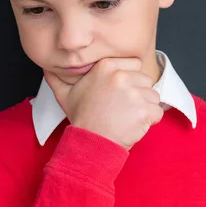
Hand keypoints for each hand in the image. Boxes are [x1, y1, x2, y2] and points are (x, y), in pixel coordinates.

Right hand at [43, 57, 163, 149]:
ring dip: (145, 107)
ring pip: (153, 96)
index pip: (135, 63)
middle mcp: (121, 77)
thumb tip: (47, 66)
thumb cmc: (80, 118)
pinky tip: (134, 125)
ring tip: (127, 117)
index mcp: (106, 67)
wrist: (89, 142)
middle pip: (146, 80)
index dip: (131, 78)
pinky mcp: (143, 111)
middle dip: (139, 93)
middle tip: (123, 107)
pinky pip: (158, 112)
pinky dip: (150, 121)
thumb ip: (58, 77)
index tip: (121, 91)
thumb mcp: (64, 94)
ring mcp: (133, 94)